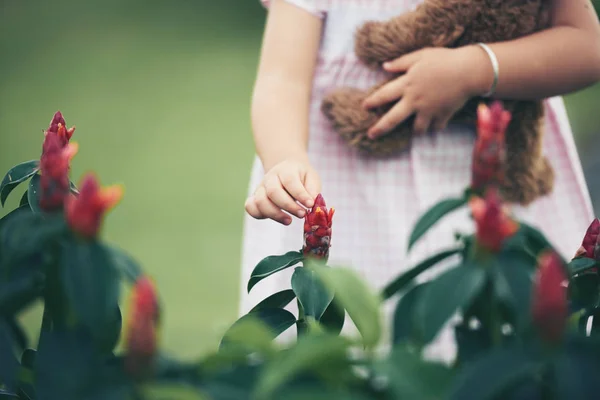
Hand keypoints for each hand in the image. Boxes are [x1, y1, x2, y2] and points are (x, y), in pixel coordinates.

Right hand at [245, 155, 321, 224]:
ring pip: (260, 201)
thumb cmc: (301, 177)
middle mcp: (270, 178)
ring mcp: (261, 187)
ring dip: (275, 214)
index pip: (290, 181)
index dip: (300, 194)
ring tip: (289, 221)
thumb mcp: (311, 178)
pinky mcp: (255, 197)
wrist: (287, 170)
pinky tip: (275, 219)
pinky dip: (259, 215)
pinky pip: (250, 207)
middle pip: (273, 192)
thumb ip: (312, 190)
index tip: (310, 205)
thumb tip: (312, 204)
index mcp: (286, 170)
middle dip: (288, 206)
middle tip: (302, 214)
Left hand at [363, 46, 489, 137]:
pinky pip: (436, 127)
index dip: (372, 101)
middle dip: (380, 129)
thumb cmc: (444, 59)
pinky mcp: (442, 116)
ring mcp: (428, 111)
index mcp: (407, 84)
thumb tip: (384, 66)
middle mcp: (414, 100)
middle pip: (393, 119)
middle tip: (371, 135)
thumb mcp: (421, 55)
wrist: (469, 71)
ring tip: (415, 129)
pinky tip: (436, 123)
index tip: (364, 106)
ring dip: (415, 130)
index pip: (384, 95)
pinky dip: (435, 126)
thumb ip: (401, 62)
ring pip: (416, 129)